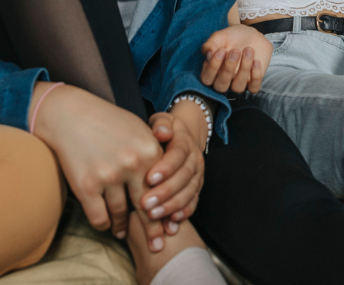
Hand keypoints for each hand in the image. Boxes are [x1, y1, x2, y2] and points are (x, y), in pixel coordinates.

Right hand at [31, 84, 164, 246]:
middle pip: (146, 207)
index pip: (164, 190)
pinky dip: (104, 224)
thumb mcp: (139, 130)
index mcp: (150, 151)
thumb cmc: (107, 122)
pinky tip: (106, 224)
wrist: (70, 114)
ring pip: (120, 214)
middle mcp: (132, 165)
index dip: (167, 211)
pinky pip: (99, 217)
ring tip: (123, 231)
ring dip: (121, 226)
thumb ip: (156, 153)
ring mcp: (109, 176)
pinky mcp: (86, 185)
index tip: (169, 226)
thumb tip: (168, 182)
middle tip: (156, 246)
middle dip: (152, 230)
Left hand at [139, 110, 204, 237]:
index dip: (165, 168)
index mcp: (185, 142)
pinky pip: (193, 202)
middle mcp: (195, 160)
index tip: (148, 179)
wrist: (183, 138)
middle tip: (145, 204)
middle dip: (165, 192)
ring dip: (171, 206)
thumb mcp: (162, 121)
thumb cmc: (164, 131)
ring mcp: (197, 176)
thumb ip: (161, 124)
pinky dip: (183, 213)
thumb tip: (162, 132)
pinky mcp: (196, 188)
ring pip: (189, 192)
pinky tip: (171, 223)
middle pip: (184, 177)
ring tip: (153, 216)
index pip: (178, 155)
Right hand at [201, 24, 272, 92]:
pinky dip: (256, 75)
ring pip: (238, 88)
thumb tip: (208, 55)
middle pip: (221, 87)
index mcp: (212, 71)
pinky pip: (254, 88)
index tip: (222, 50)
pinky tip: (256, 61)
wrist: (251, 35)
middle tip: (235, 51)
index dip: (213, 67)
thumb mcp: (219, 36)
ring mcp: (238, 82)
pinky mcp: (253, 82)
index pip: (207, 79)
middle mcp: (223, 80)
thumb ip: (210, 45)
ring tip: (248, 50)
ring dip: (244, 69)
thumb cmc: (232, 37)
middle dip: (228, 69)